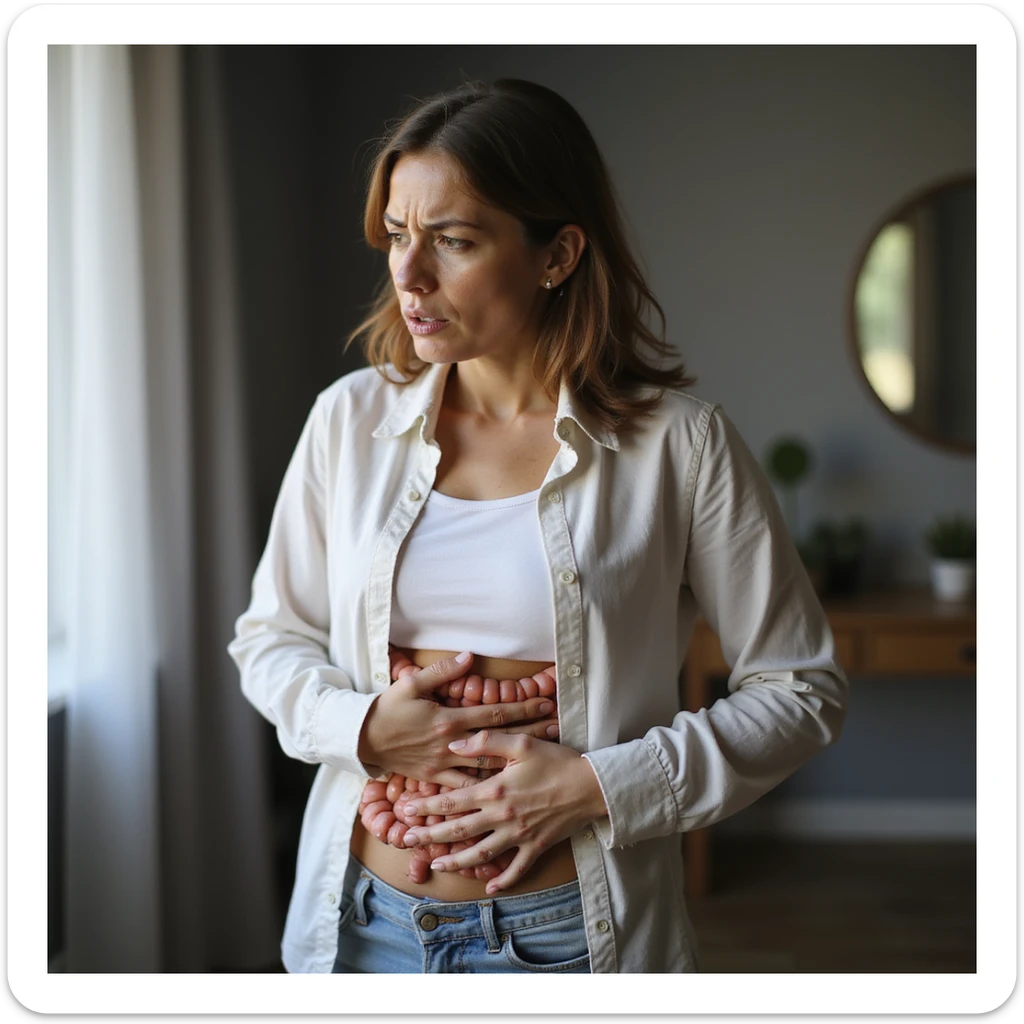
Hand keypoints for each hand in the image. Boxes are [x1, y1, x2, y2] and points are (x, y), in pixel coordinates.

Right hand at [357, 653, 557, 789]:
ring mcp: (444, 765)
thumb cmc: (387, 709)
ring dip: (514, 761)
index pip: (494, 713)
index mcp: (448, 719)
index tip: (546, 703)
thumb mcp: (411, 684)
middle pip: (499, 740)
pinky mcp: (435, 778)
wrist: (363, 740)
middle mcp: (451, 744)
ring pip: (488, 766)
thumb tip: (468, 655)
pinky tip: (505, 789)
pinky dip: (485, 788)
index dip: (522, 708)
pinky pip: (465, 787)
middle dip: (530, 734)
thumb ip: (441, 671)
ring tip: (540, 759)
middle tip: (556, 729)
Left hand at [399, 729, 608, 893]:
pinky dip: (502, 880)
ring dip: (455, 860)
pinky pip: (516, 869)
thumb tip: (454, 744)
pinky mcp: (536, 846)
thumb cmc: (556, 760)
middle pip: (458, 830)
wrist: (591, 786)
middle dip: (429, 836)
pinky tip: (488, 886)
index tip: (405, 810)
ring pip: (480, 854)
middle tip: (406, 841)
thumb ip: (486, 742)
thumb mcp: (521, 743)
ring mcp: (518, 835)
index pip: (452, 800)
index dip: (426, 806)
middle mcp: (502, 816)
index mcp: (495, 790)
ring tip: (436, 864)